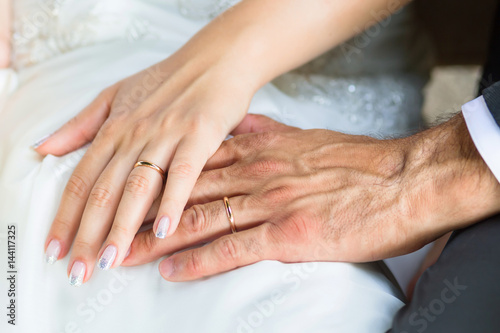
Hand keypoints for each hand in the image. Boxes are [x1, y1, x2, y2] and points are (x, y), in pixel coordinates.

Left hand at [37, 47, 255, 284]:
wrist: (214, 61)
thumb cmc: (168, 80)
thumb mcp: (115, 95)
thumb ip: (80, 125)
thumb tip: (43, 148)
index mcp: (113, 128)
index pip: (82, 179)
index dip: (65, 217)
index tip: (54, 249)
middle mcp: (134, 134)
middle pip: (104, 191)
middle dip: (87, 235)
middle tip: (78, 271)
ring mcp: (166, 136)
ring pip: (137, 188)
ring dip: (122, 228)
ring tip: (110, 261)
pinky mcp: (199, 137)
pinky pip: (182, 175)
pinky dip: (171, 204)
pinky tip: (163, 232)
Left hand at [124, 114, 499, 280]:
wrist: (403, 180)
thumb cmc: (358, 163)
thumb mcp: (307, 138)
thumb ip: (270, 134)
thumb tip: (242, 129)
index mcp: (261, 152)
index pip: (196, 166)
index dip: (158, 180)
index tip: (132, 190)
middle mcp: (257, 175)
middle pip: (186, 194)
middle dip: (144, 212)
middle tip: (110, 227)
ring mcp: (270, 204)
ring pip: (200, 220)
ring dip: (158, 239)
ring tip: (124, 253)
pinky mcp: (288, 234)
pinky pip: (234, 248)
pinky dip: (199, 261)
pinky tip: (172, 271)